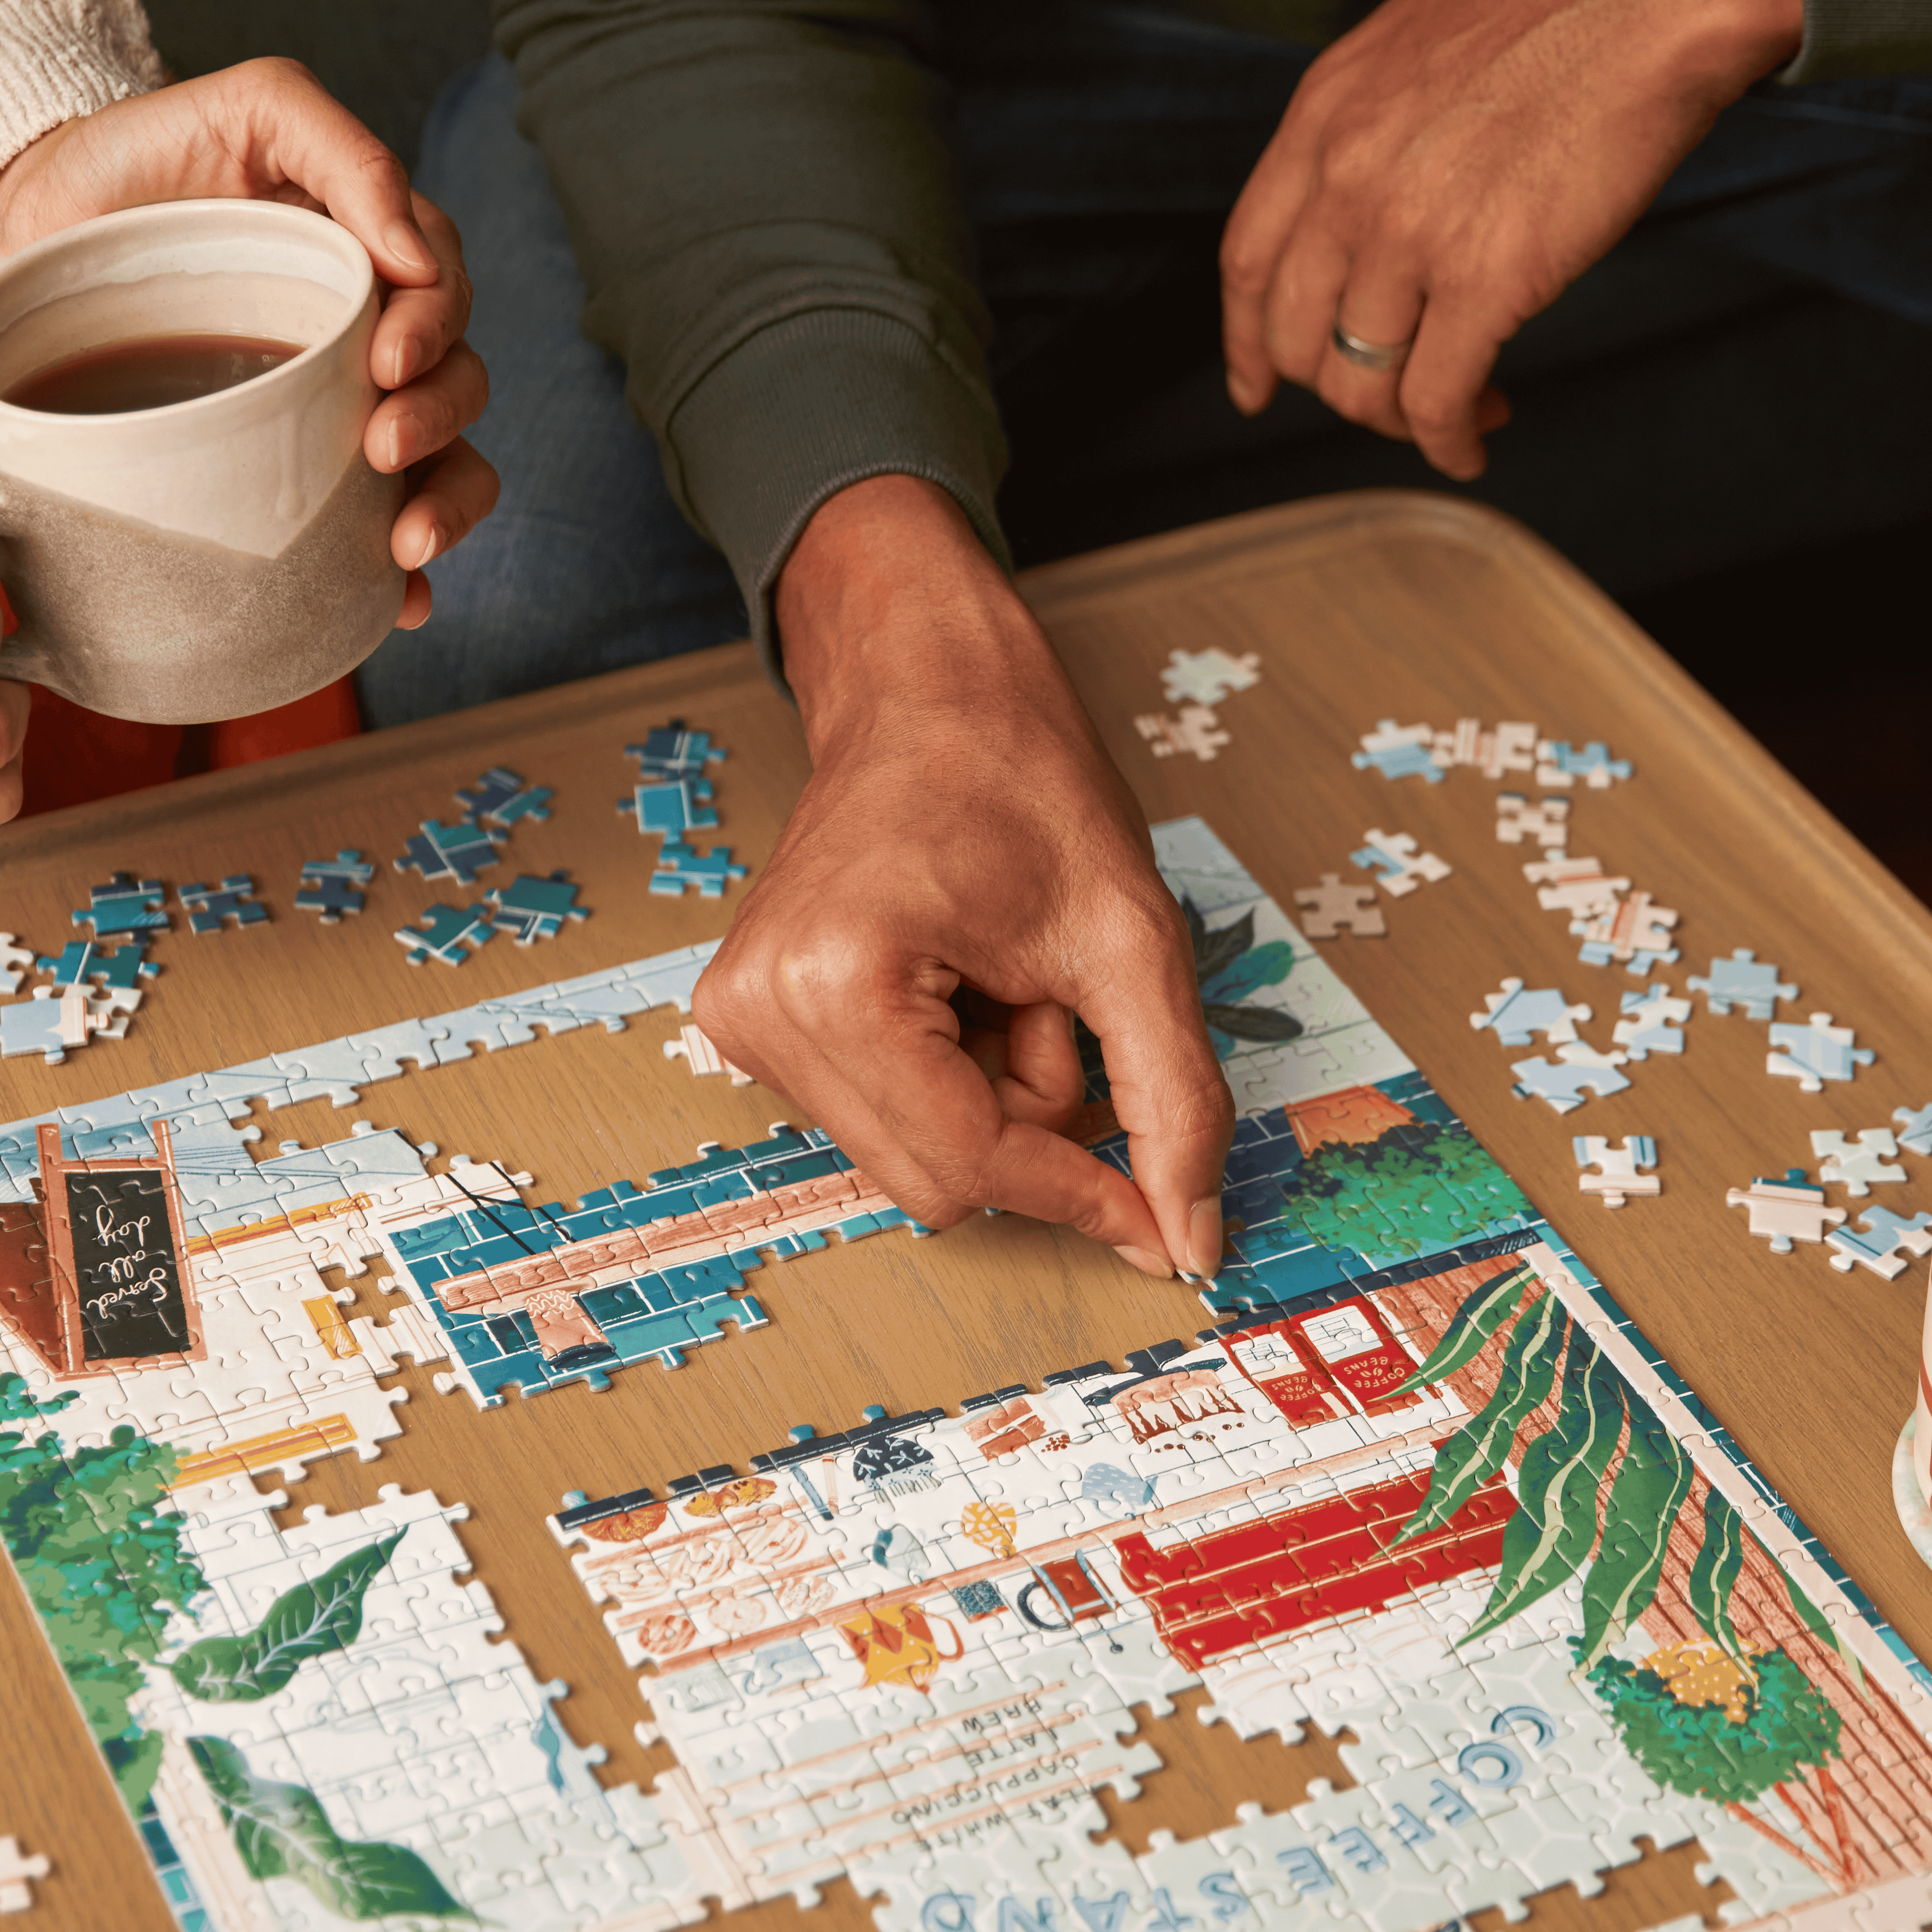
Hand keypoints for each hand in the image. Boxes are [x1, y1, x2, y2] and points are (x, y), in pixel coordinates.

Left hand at [0, 58, 498, 625]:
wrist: (25, 228)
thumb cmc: (136, 159)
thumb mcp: (249, 106)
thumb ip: (342, 148)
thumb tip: (412, 252)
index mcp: (367, 252)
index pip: (444, 291)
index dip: (434, 330)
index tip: (388, 358)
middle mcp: (363, 330)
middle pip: (457, 380)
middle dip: (440, 421)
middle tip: (384, 447)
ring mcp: (330, 402)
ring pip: (440, 458)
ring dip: (443, 503)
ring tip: (404, 543)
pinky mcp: (285, 467)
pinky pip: (366, 530)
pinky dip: (399, 576)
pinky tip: (397, 603)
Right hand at [691, 478, 1234, 1280]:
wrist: (929, 691)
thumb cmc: (1020, 780)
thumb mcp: (1131, 940)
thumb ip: (1173, 1099)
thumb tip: (1190, 1240)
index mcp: (835, 985)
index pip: (972, 1166)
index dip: (1082, 1197)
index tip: (1159, 1224)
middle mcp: (760, 1014)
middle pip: (937, 1179)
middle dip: (1026, 1118)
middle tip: (1048, 999)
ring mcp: (741, 1021)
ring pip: (913, 1155)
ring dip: (989, 1092)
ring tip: (1001, 978)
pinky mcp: (748, 1021)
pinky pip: (879, 1115)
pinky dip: (947, 1072)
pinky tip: (958, 984)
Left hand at [1219, 0, 1804, 474]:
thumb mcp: (1419, 43)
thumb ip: (1375, 124)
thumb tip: (1381, 188)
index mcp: (1325, 116)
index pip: (1247, 259)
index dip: (1248, 338)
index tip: (1258, 382)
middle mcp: (1348, 179)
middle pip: (1298, 334)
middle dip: (1337, 384)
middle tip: (1390, 393)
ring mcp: (1411, 233)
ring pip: (1362, 378)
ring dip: (1402, 415)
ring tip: (1458, 406)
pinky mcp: (1489, 278)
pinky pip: (1436, 398)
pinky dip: (1449, 439)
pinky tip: (1474, 439)